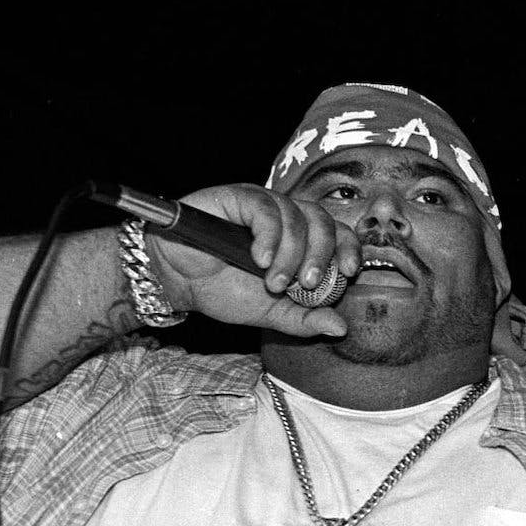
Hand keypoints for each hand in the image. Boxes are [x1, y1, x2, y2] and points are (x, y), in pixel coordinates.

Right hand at [145, 184, 359, 337]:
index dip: (349, 248)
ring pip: (296, 216)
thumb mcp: (269, 312)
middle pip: (323, 222)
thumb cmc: (223, 290)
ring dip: (292, 252)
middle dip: (321, 255)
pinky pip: (265, 208)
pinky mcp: (239, 196)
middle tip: (307, 283)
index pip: (339, 233)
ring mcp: (264, 204)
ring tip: (274, 281)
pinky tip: (260, 259)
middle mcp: (287, 217)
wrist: (176, 282)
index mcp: (302, 239)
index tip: (348, 272)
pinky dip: (270, 235)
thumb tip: (340, 328)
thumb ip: (303, 319)